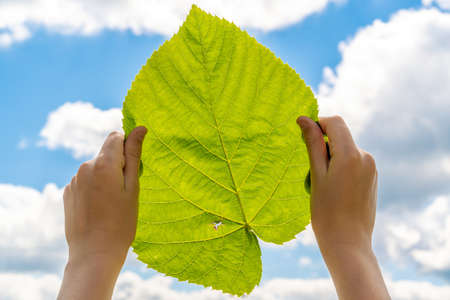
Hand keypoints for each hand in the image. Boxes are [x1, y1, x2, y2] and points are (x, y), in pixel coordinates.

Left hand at [58, 127, 146, 299]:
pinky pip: (85, 181)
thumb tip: (140, 128)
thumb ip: (134, 155)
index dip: (127, 147)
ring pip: (95, 168)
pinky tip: (99, 208)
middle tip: (126, 192)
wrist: (94, 254)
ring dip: (105, 177)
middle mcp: (84, 167)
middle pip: (106, 153)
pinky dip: (94, 188)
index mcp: (103, 163)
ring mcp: (73, 180)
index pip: (115, 136)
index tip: (133, 167)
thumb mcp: (133, 187)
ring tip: (112, 204)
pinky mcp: (67, 193)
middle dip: (117, 164)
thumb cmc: (121, 223)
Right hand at [297, 116, 388, 299]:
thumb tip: (304, 119)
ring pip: (345, 152)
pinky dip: (340, 170)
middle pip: (340, 138)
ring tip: (323, 187)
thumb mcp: (316, 175)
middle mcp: (366, 157)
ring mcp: (372, 169)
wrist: (348, 244)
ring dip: (330, 161)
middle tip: (312, 174)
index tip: (303, 137)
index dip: (318, 124)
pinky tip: (334, 192)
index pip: (335, 122)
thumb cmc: (326, 212)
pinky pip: (353, 164)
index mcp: (352, 154)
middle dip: (323, 148)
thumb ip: (313, 144)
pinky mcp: (372, 179)